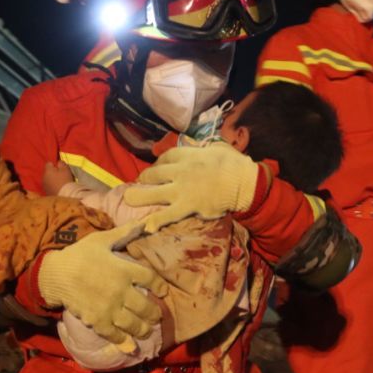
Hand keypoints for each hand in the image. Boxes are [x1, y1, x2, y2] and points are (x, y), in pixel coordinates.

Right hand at [38, 222, 167, 343]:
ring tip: (146, 331)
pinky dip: (123, 341)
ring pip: (133, 324)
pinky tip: (129, 345)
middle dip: (153, 314)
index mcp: (124, 270)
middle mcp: (121, 291)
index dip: (160, 286)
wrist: (55, 274)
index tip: (163, 291)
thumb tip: (145, 223)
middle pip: (146, 307)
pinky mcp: (97, 321)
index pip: (151, 279)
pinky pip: (114, 334)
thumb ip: (124, 233)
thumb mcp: (101, 239)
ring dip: (142, 329)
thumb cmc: (79, 254)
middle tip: (155, 317)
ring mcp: (109, 308)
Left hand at [42, 161, 74, 195]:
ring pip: (47, 180)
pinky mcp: (46, 193)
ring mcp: (44, 186)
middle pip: (47, 172)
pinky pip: (49, 187)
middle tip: (61, 176)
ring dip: (52, 180)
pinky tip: (58, 189)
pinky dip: (52, 187)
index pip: (48, 163)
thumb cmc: (65, 180)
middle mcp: (43, 177)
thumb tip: (58, 162)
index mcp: (47, 170)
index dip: (54, 165)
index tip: (60, 168)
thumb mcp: (65, 169)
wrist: (65, 195)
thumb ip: (61, 163)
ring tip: (59, 184)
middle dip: (52, 173)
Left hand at [122, 145, 259, 232]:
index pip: (166, 157)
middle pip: (155, 173)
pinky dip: (156, 221)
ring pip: (154, 193)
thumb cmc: (235, 164)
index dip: (157, 163)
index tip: (155, 168)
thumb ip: (204, 148)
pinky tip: (146, 226)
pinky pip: (168, 214)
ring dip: (139, 196)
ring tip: (128, 198)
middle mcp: (180, 171)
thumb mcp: (217, 148)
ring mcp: (182, 190)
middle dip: (145, 178)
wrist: (245, 183)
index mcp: (189, 155)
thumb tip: (198, 146)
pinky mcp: (187, 207)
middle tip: (139, 183)